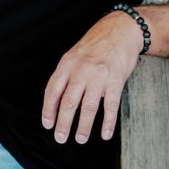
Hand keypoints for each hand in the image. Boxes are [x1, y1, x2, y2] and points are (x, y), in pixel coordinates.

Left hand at [42, 13, 143, 145]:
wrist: (121, 29)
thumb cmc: (96, 44)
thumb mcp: (74, 54)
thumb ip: (66, 74)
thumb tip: (58, 99)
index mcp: (67, 64)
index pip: (52, 91)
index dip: (48, 110)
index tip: (48, 124)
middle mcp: (80, 71)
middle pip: (68, 102)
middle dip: (63, 124)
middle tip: (61, 138)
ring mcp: (98, 76)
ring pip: (88, 107)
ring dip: (84, 126)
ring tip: (81, 138)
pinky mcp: (115, 80)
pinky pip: (110, 106)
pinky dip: (108, 122)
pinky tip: (106, 133)